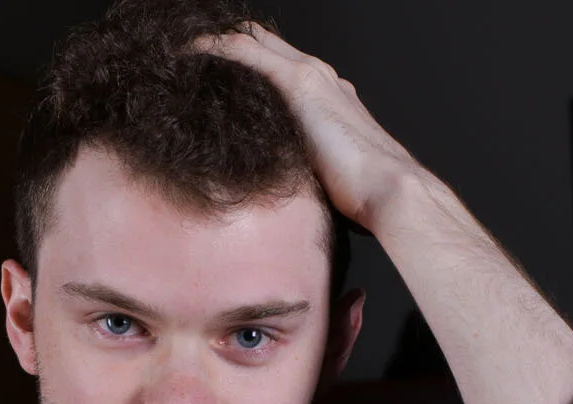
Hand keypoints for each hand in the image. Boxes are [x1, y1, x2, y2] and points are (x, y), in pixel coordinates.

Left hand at [197, 23, 420, 229]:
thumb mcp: (327, 173)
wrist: (390, 189)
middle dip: (229, 45)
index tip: (218, 77)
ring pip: (253, 40)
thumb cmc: (366, 194)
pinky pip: (243, 52)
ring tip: (181, 54)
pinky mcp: (298, 82)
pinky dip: (214, 50)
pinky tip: (186, 56)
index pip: (282, 66)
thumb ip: (305, 165)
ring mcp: (310, 75)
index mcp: (329, 96)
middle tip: (191, 58)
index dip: (249, 63)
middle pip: (265, 43)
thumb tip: (282, 186)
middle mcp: (320, 76)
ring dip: (217, 43)